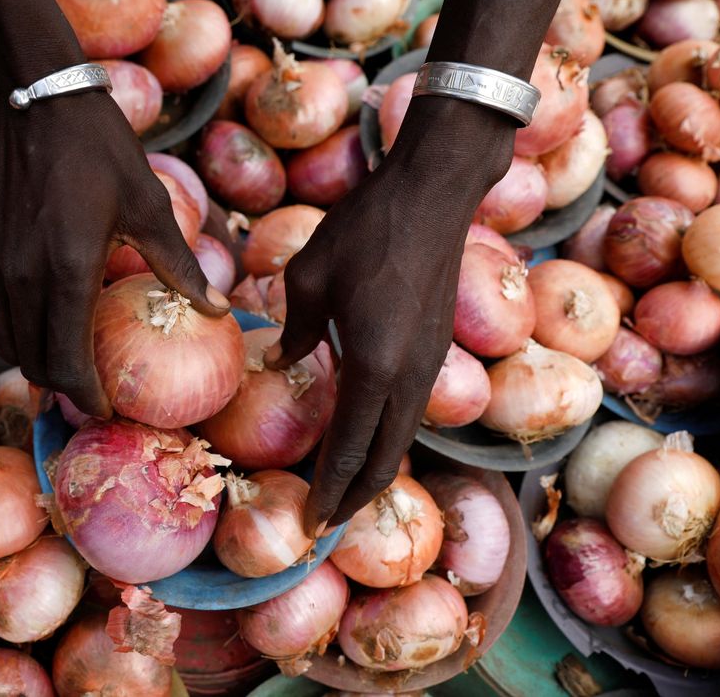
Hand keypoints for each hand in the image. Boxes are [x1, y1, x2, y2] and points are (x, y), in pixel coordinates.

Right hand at [0, 93, 228, 416]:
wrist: (34, 100)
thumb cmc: (99, 148)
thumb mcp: (149, 205)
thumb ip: (178, 265)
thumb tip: (216, 308)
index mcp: (68, 272)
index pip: (67, 362)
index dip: (88, 395)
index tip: (111, 405)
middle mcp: (25, 278)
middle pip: (35, 364)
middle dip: (65, 387)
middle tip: (100, 389)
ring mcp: (0, 267)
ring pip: (12, 345)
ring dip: (41, 363)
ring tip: (77, 364)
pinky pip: (2, 316)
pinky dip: (25, 334)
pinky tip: (55, 324)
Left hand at [267, 99, 512, 534]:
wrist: (433, 193)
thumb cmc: (364, 229)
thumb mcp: (310, 276)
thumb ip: (296, 329)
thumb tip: (283, 361)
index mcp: (374, 366)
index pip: (349, 450)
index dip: (328, 492)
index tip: (309, 524)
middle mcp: (409, 378)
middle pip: (384, 460)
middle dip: (354, 499)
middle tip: (324, 525)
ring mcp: (430, 365)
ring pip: (402, 440)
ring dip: (373, 472)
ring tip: (342, 493)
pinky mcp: (437, 350)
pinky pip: (410, 413)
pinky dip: (386, 440)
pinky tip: (364, 439)